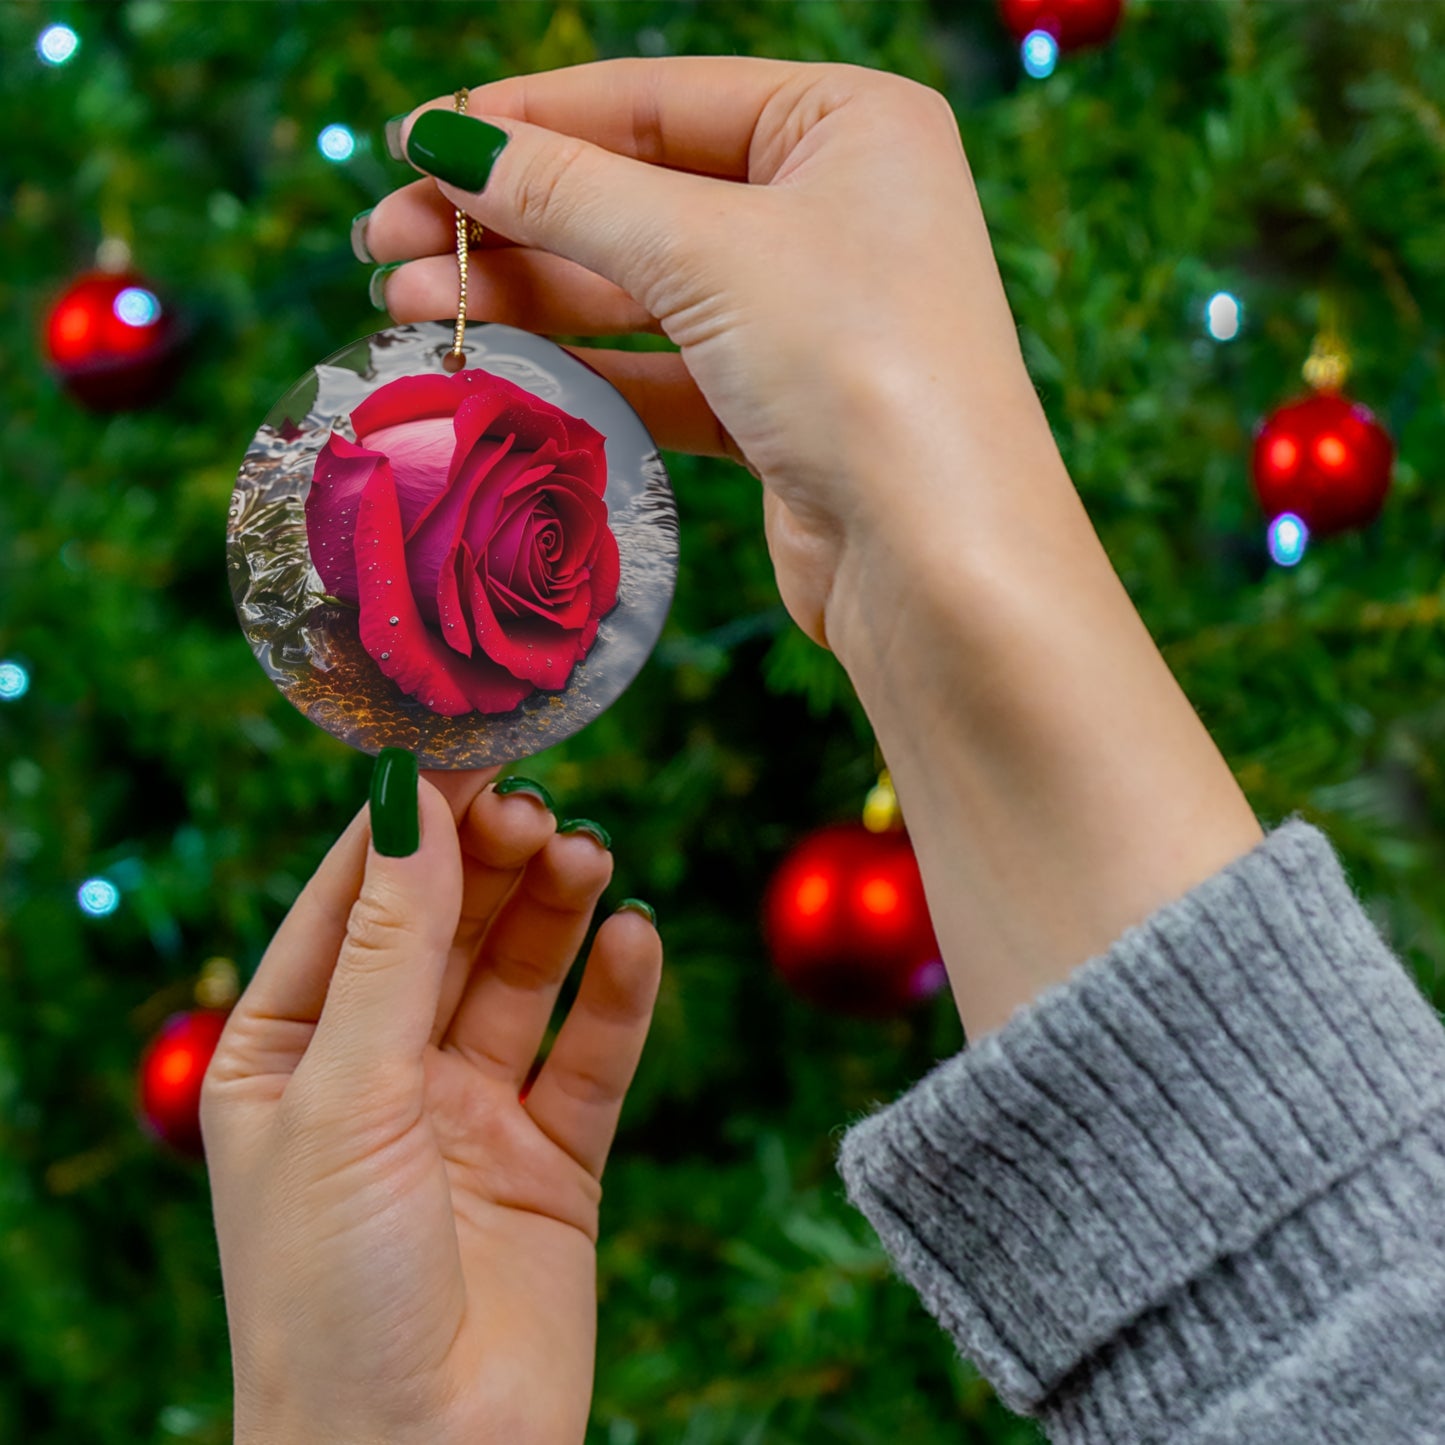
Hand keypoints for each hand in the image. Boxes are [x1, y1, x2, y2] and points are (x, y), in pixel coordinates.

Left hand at [201, 765, 661, 1444]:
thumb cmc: (332, 1292)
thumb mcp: (346, 1095)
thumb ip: (391, 947)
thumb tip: (410, 802)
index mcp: (288, 1054)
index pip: (351, 903)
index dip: (408, 825)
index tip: (467, 749)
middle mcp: (379, 1073)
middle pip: (446, 929)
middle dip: (490, 864)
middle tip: (541, 809)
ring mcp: (468, 1114)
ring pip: (521, 978)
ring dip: (555, 913)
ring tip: (589, 858)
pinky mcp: (552, 1159)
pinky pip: (590, 1056)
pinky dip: (617, 995)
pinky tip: (636, 939)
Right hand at [361, 56, 1049, 657]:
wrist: (937, 560)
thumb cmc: (857, 366)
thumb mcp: (707, 251)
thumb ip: (570, 192)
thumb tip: (448, 140)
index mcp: (847, 124)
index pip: (655, 99)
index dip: (527, 120)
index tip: (415, 141)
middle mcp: (834, 209)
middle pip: (637, 194)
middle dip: (508, 218)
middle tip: (385, 241)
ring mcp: (808, 313)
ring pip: (640, 287)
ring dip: (526, 295)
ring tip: (406, 304)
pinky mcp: (782, 407)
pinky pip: (662, 368)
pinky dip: (581, 367)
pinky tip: (492, 364)